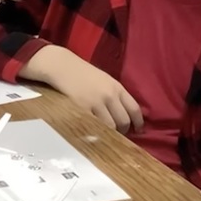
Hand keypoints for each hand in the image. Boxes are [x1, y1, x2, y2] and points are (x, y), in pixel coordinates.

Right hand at [20, 45, 143, 133]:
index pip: (134, 109)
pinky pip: (95, 127)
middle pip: (124, 121)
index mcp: (116, 87)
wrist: (62, 66)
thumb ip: (115, 95)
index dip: (138, 123)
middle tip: (117, 134)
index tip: (137, 130)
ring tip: (105, 134)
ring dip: (109, 134)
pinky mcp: (83, 109)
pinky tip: (93, 132)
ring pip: (110, 127)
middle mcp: (109, 95)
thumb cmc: (82, 73)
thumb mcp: (104, 80)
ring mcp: (96, 103)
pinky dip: (96, 132)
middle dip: (123, 131)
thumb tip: (125, 115)